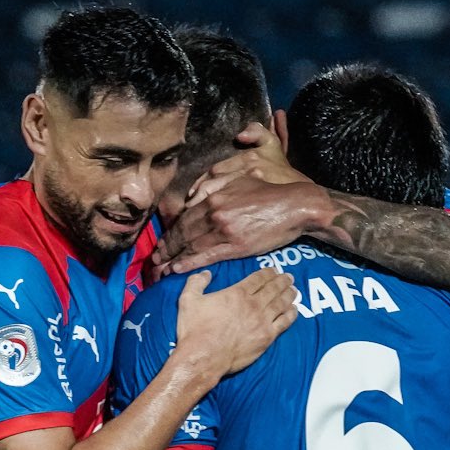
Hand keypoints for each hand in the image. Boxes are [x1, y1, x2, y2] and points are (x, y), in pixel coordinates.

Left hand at [153, 128, 326, 278]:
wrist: (293, 206)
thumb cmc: (268, 192)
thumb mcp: (237, 179)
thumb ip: (212, 186)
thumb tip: (191, 198)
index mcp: (214, 198)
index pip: (184, 217)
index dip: (171, 231)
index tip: (163, 241)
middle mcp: (215, 214)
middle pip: (183, 233)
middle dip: (167, 247)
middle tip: (155, 258)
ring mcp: (225, 231)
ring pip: (191, 246)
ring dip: (173, 258)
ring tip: (161, 268)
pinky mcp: (236, 247)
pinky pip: (206, 257)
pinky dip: (189, 263)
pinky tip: (177, 269)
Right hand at [172, 266, 296, 379]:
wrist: (203, 357)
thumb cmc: (194, 330)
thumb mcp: (188, 300)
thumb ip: (196, 282)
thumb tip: (206, 273)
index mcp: (237, 293)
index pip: (258, 278)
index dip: (268, 272)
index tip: (274, 270)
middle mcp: (253, 304)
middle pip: (273, 288)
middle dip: (282, 281)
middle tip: (289, 277)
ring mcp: (262, 321)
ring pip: (282, 303)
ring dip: (289, 294)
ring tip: (294, 290)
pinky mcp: (266, 337)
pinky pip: (284, 322)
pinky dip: (291, 314)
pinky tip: (294, 310)